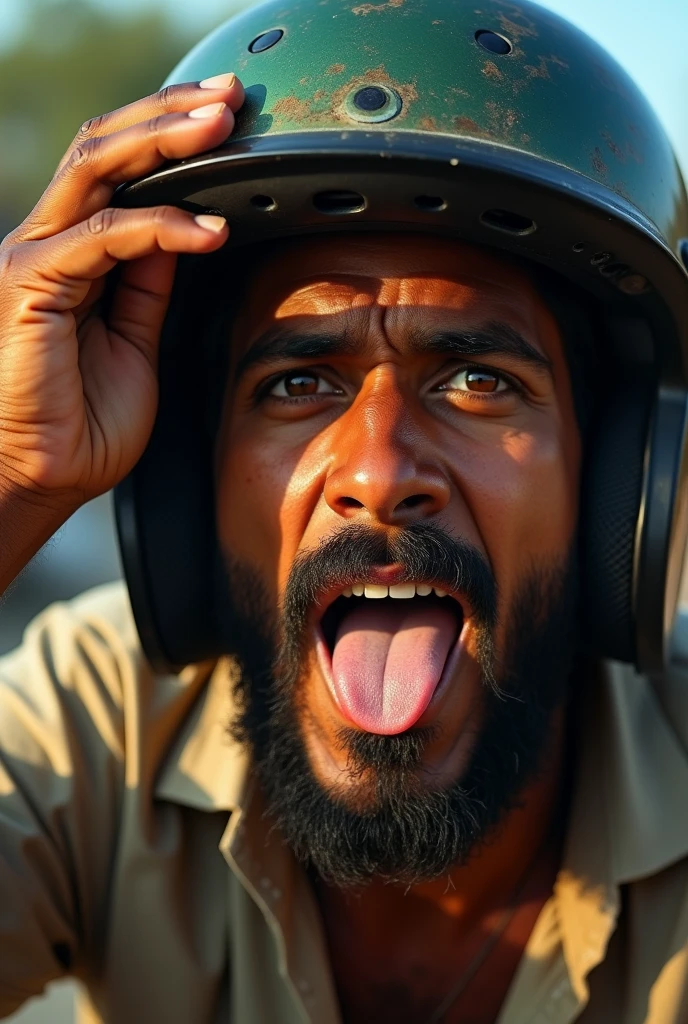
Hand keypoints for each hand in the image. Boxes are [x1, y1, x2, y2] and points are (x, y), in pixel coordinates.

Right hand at [0, 73, 243, 512]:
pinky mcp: (32, 283)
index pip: (119, 170)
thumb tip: (186, 231)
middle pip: (104, 148)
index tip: (230, 121)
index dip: (170, 138)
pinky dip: (162, 227)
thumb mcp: (136, 339)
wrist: (41, 477)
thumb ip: (151, 283)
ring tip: (223, 127)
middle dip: (169, 115)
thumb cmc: (84, 421)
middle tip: (231, 98)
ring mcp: (34, 257)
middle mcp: (47, 242)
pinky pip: (103, 236)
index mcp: (71, 253)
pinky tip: (211, 232)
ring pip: (95, 168)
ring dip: (164, 141)